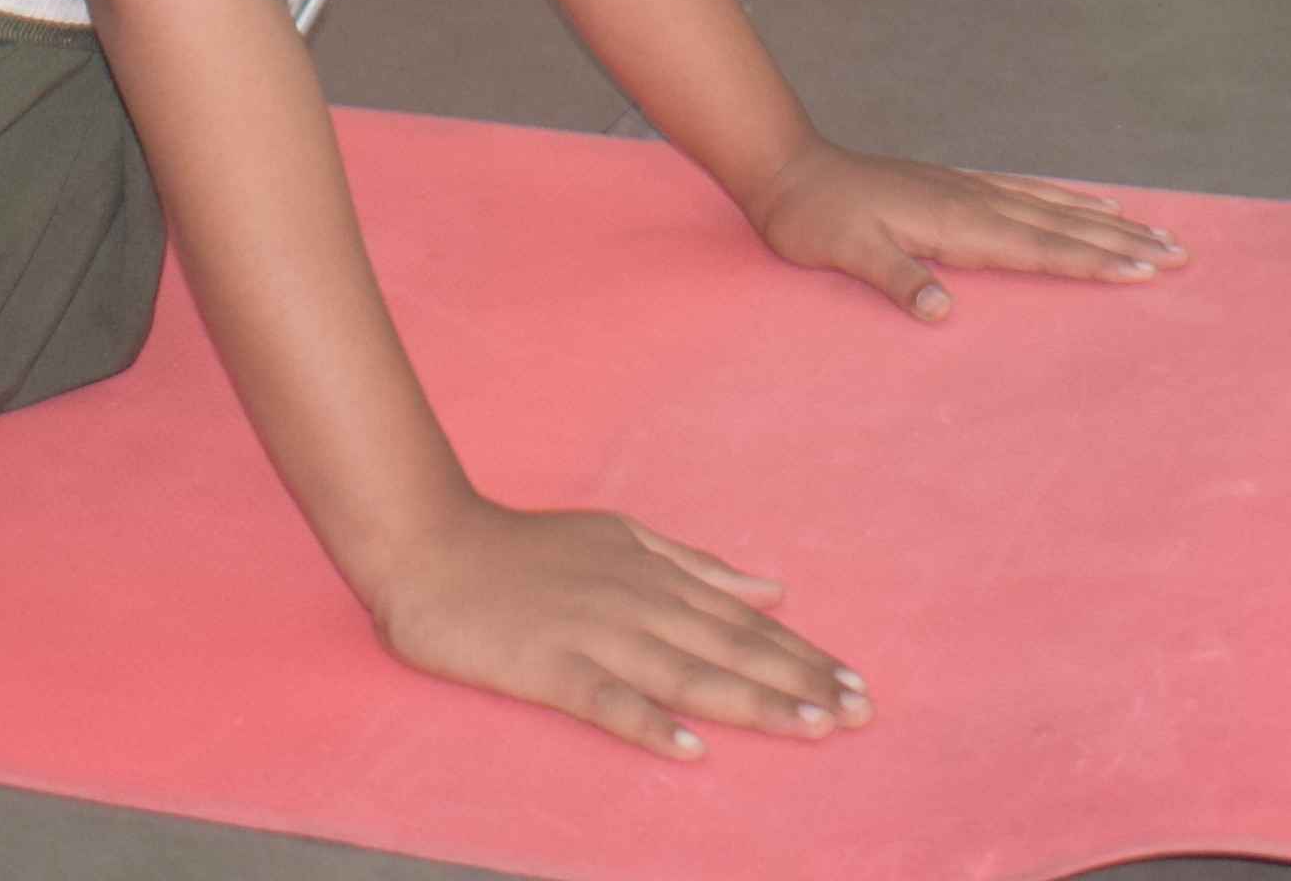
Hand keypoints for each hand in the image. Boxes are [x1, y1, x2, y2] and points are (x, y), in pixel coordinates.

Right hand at [362, 496, 863, 761]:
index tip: (857, 686)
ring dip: (751, 702)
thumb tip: (774, 588)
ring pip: (687, 673)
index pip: (745, 621)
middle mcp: (639, 603)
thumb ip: (698, 567)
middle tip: (860, 713)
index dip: (802, 655)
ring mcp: (594, 634)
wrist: (430, 545)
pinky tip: (689, 750)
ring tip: (810, 729)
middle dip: (800, 682)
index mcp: (657, 575)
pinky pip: (606, 700)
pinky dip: (649, 723)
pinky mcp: (549, 666)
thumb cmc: (526, 549)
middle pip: (731, 648)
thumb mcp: (624, 539)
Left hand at [748, 143, 1188, 322]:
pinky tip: (1092, 203)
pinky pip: (1031, 193)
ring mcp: (970, 190)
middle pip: (1063, 225)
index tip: (1145, 272)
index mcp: (957, 223)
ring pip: (1056, 207)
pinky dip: (1071, 201)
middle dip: (1124, 242)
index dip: (1093, 261)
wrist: (790, 168)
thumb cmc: (815, 218)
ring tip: (1159, 230)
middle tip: (1182, 255)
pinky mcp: (961, 187)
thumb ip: (896, 279)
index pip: (1039, 248)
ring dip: (1109, 221)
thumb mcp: (845, 253)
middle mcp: (974, 201)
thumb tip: (941, 313)